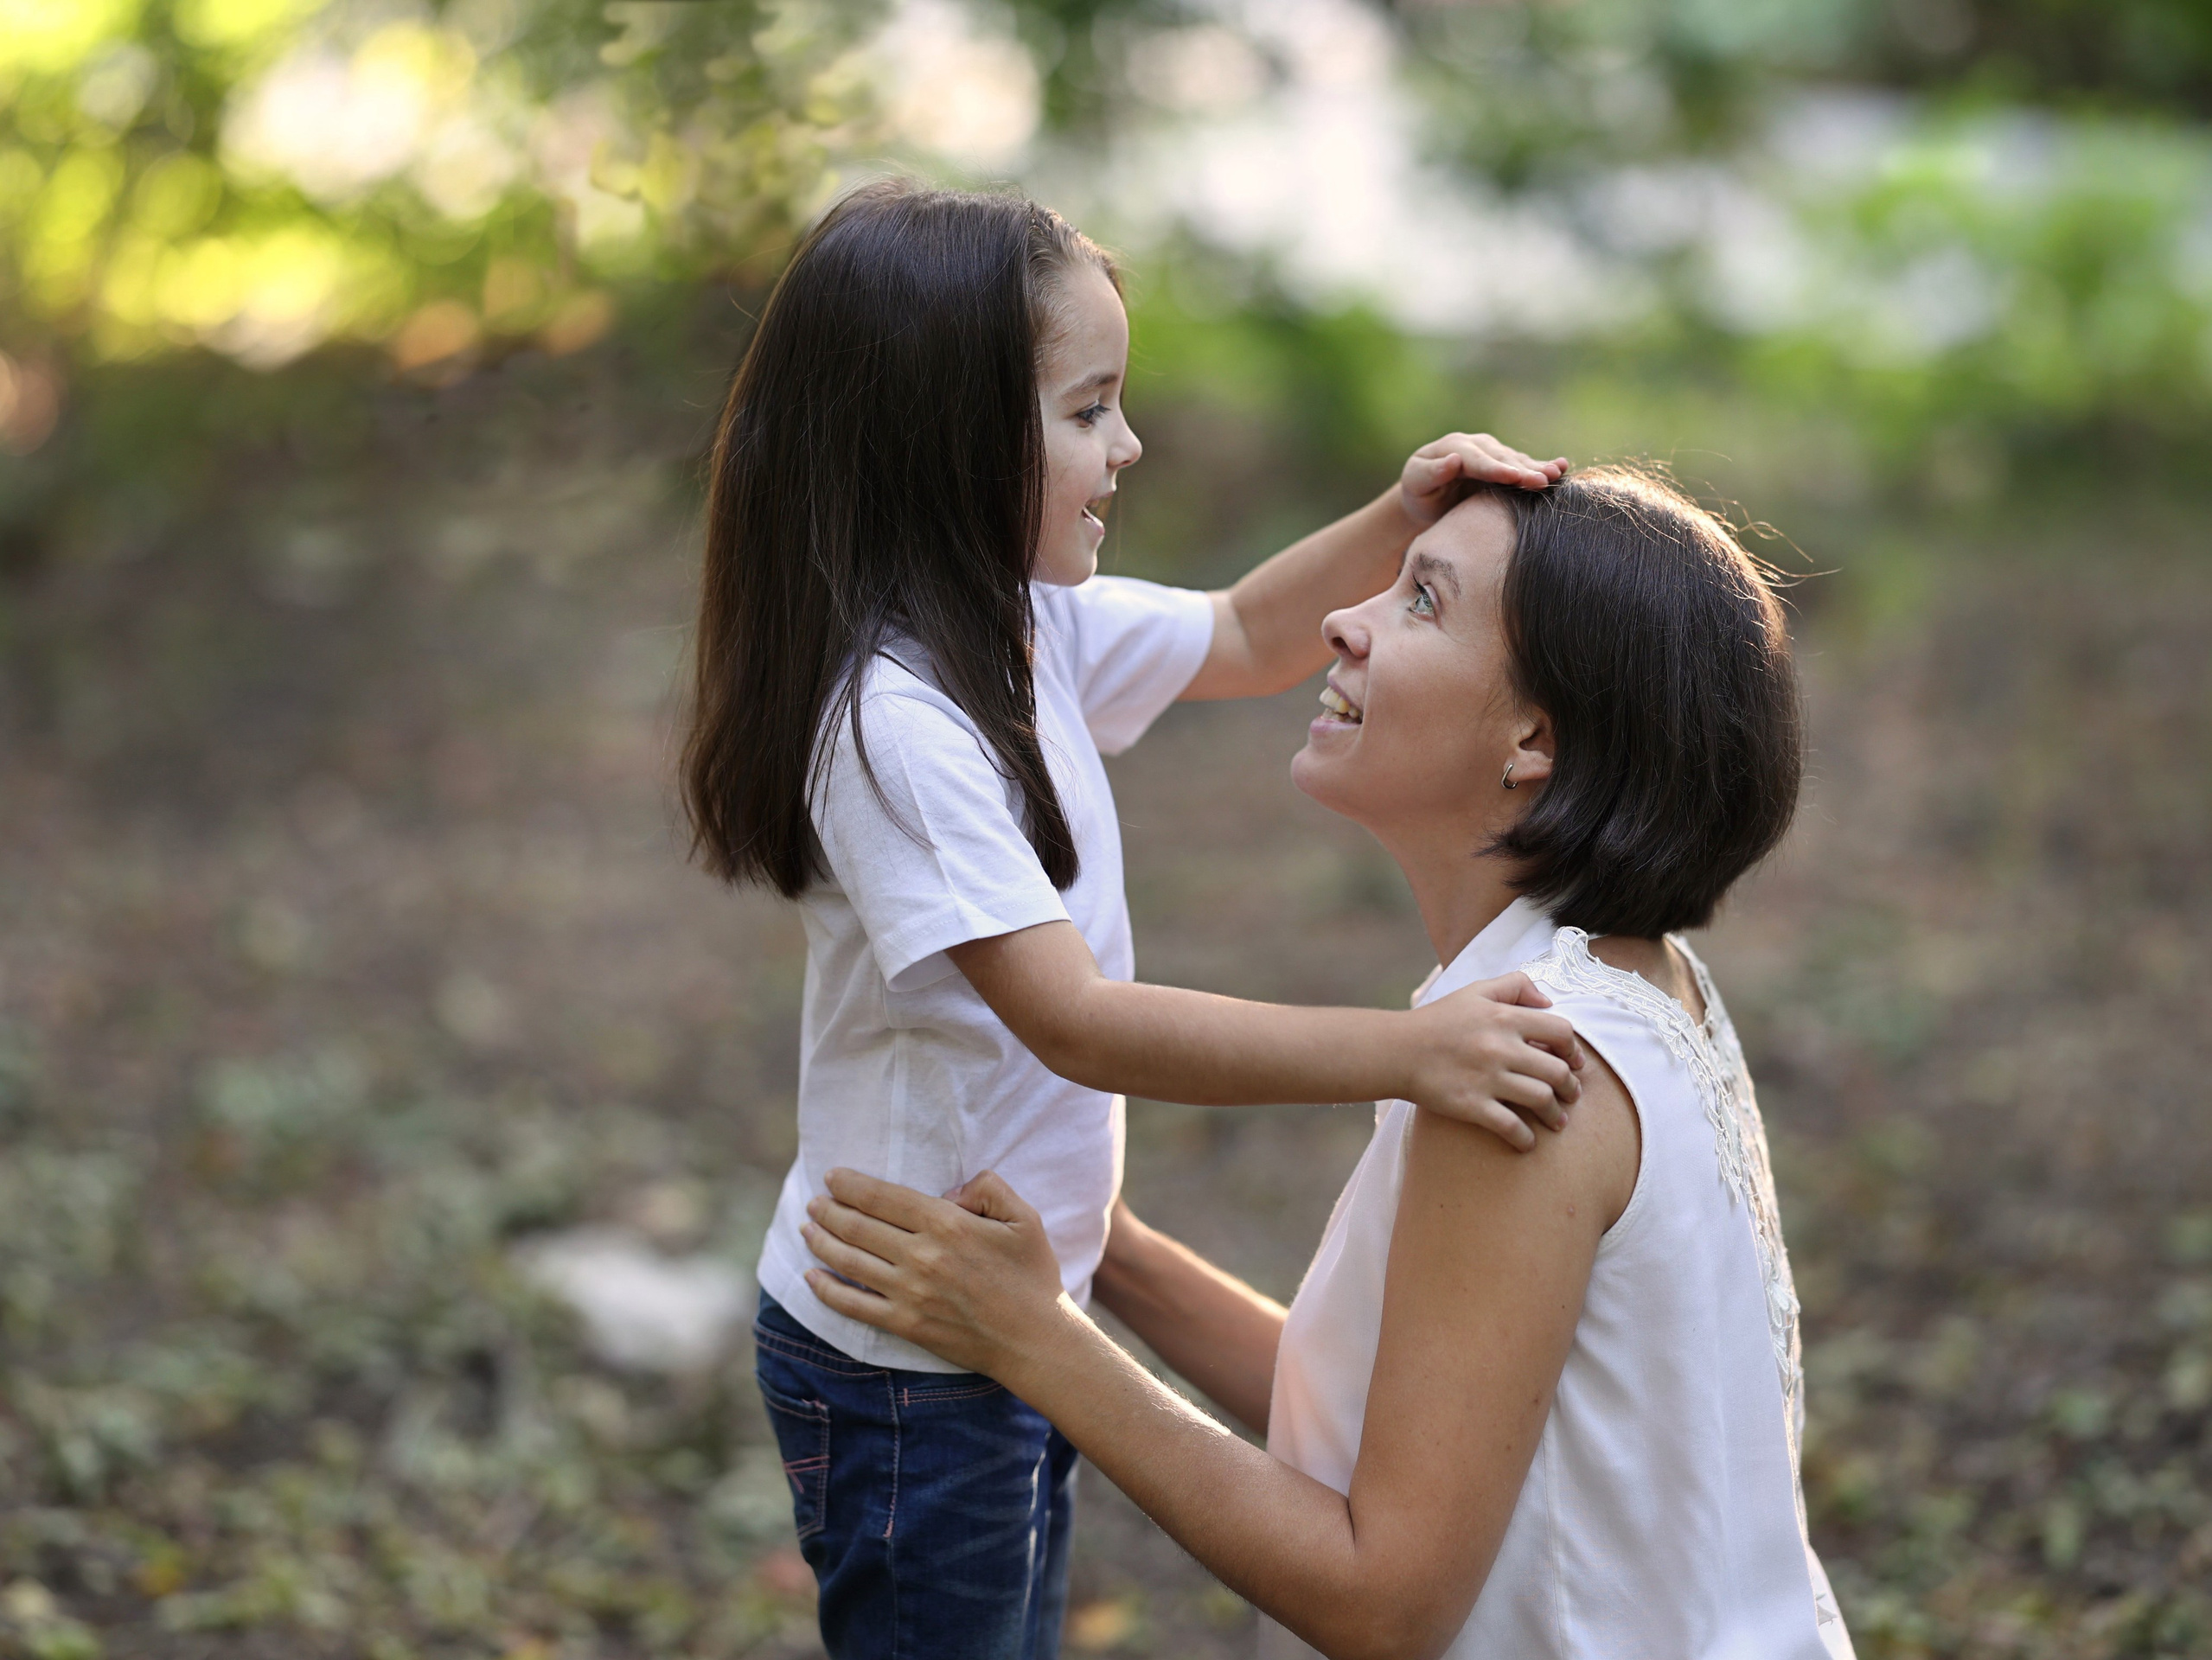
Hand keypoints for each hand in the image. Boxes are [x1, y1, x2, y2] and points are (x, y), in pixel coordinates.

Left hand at [802, 1167, 1069, 1379]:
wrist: (1034, 1340)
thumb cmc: (1032, 1276)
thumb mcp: (1024, 1217)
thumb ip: (988, 1188)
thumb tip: (949, 1191)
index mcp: (947, 1224)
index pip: (883, 1197)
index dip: (850, 1184)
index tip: (831, 1176)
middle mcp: (921, 1256)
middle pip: (858, 1226)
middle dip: (828, 1210)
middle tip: (813, 1202)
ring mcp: (909, 1293)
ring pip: (849, 1260)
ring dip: (821, 1241)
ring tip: (807, 1229)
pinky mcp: (905, 1324)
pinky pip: (853, 1305)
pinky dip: (826, 1289)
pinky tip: (810, 1277)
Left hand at [1399, 433, 1566, 525]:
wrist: (1427, 498)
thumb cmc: (1419, 493)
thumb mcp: (1415, 483)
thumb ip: (1431, 473)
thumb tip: (1453, 460)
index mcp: (1454, 447)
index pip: (1476, 460)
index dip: (1496, 469)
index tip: (1513, 477)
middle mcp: (1477, 446)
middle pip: (1502, 459)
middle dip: (1522, 470)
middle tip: (1542, 481)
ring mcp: (1493, 454)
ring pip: (1517, 461)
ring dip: (1537, 468)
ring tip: (1556, 474)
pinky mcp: (1505, 465)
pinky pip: (1524, 466)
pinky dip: (1542, 467)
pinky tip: (1562, 467)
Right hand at [1399, 972, 1584, 1150]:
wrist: (1396, 1051)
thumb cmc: (1437, 1020)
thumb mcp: (1475, 991)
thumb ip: (1514, 985)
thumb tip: (1548, 1002)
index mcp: (1504, 1017)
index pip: (1561, 1031)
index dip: (1574, 1049)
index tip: (1574, 1062)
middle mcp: (1500, 1047)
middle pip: (1557, 1071)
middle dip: (1571, 1087)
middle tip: (1572, 1095)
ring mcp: (1486, 1078)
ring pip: (1541, 1099)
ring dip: (1556, 1115)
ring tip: (1557, 1121)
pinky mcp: (1471, 1105)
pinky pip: (1511, 1127)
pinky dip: (1525, 1139)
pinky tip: (1528, 1142)